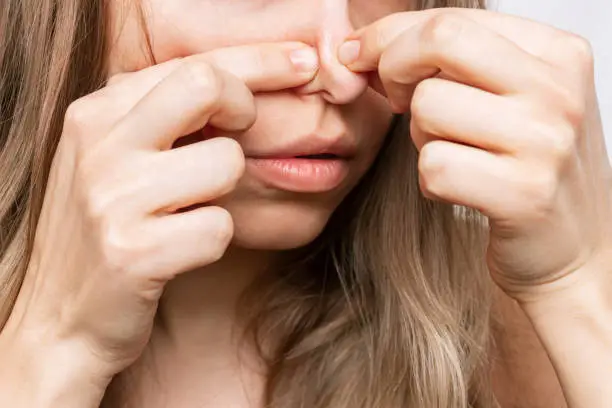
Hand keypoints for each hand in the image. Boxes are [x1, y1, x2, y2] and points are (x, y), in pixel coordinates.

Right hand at [3, 42, 318, 378]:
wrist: (60, 319)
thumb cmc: (110, 231)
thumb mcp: (118, 159)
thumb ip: (162, 116)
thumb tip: (241, 80)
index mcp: (97, 113)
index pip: (193, 63)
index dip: (260, 59)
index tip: (303, 61)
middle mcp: (100, 145)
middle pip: (207, 84)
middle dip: (246, 105)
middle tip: (242, 131)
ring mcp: (113, 198)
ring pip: (226, 162)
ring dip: (224, 192)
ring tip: (187, 211)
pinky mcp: (133, 252)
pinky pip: (219, 227)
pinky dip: (213, 240)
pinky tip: (180, 251)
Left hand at [339, 8, 611, 302]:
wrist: (571, 248)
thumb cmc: (524, 167)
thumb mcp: (505, 98)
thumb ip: (451, 62)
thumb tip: (361, 48)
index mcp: (557, 53)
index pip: (451, 20)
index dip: (388, 35)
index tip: (358, 54)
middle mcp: (558, 89)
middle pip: (439, 41)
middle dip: (394, 68)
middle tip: (398, 100)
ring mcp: (545, 142)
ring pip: (428, 106)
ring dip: (420, 136)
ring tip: (452, 152)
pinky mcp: (524, 194)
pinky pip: (434, 166)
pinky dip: (430, 181)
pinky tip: (460, 188)